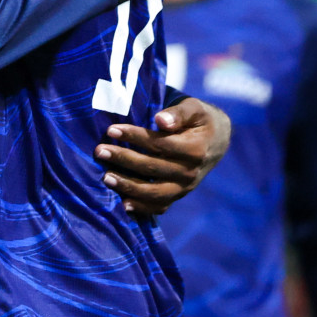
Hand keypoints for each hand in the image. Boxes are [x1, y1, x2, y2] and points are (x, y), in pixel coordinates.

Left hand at [95, 98, 232, 215]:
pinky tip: (122, 203)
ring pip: (154, 193)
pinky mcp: (178, 196)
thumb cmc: (198, 120)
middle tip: (100, 151)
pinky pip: (160, 207)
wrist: (215, 142)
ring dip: (128, 186)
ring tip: (105, 177)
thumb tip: (160, 120)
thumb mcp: (194, 108)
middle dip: (124, 159)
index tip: (111, 130)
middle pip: (153, 168)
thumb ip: (178, 113)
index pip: (160, 144)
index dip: (135, 137)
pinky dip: (141, 208)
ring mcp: (185, 188)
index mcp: (195, 149)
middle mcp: (191, 172)